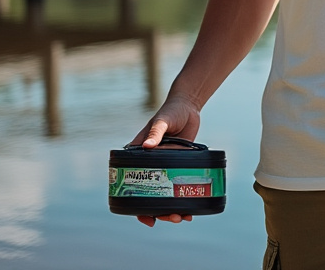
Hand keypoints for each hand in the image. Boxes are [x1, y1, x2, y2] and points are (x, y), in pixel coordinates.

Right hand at [129, 95, 201, 227]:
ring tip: (183, 217)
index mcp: (138, 157)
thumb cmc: (170, 111)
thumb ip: (156, 132)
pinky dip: (184, 196)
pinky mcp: (180, 165)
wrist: (188, 106)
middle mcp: (150, 165)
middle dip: (159, 210)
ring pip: (166, 193)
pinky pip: (179, 184)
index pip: (132, 184)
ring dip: (172, 208)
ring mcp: (165, 167)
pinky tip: (192, 208)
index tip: (145, 216)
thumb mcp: (162, 121)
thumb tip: (148, 145)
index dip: (136, 204)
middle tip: (172, 217)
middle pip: (151, 194)